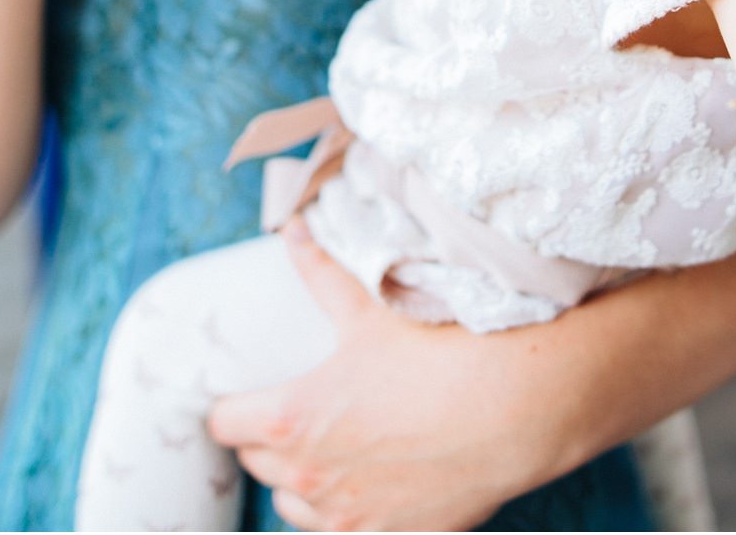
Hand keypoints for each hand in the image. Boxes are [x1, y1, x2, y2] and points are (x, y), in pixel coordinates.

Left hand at [208, 223, 550, 531]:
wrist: (512, 412)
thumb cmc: (436, 357)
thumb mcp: (369, 312)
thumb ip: (320, 274)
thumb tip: (291, 230)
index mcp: (290, 420)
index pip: (223, 424)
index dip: (234, 406)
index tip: (248, 397)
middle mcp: (308, 477)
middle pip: (255, 463)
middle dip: (269, 439)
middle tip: (299, 413)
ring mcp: (345, 516)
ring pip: (292, 505)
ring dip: (301, 481)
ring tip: (331, 450)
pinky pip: (337, 532)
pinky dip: (343, 511)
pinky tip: (368, 484)